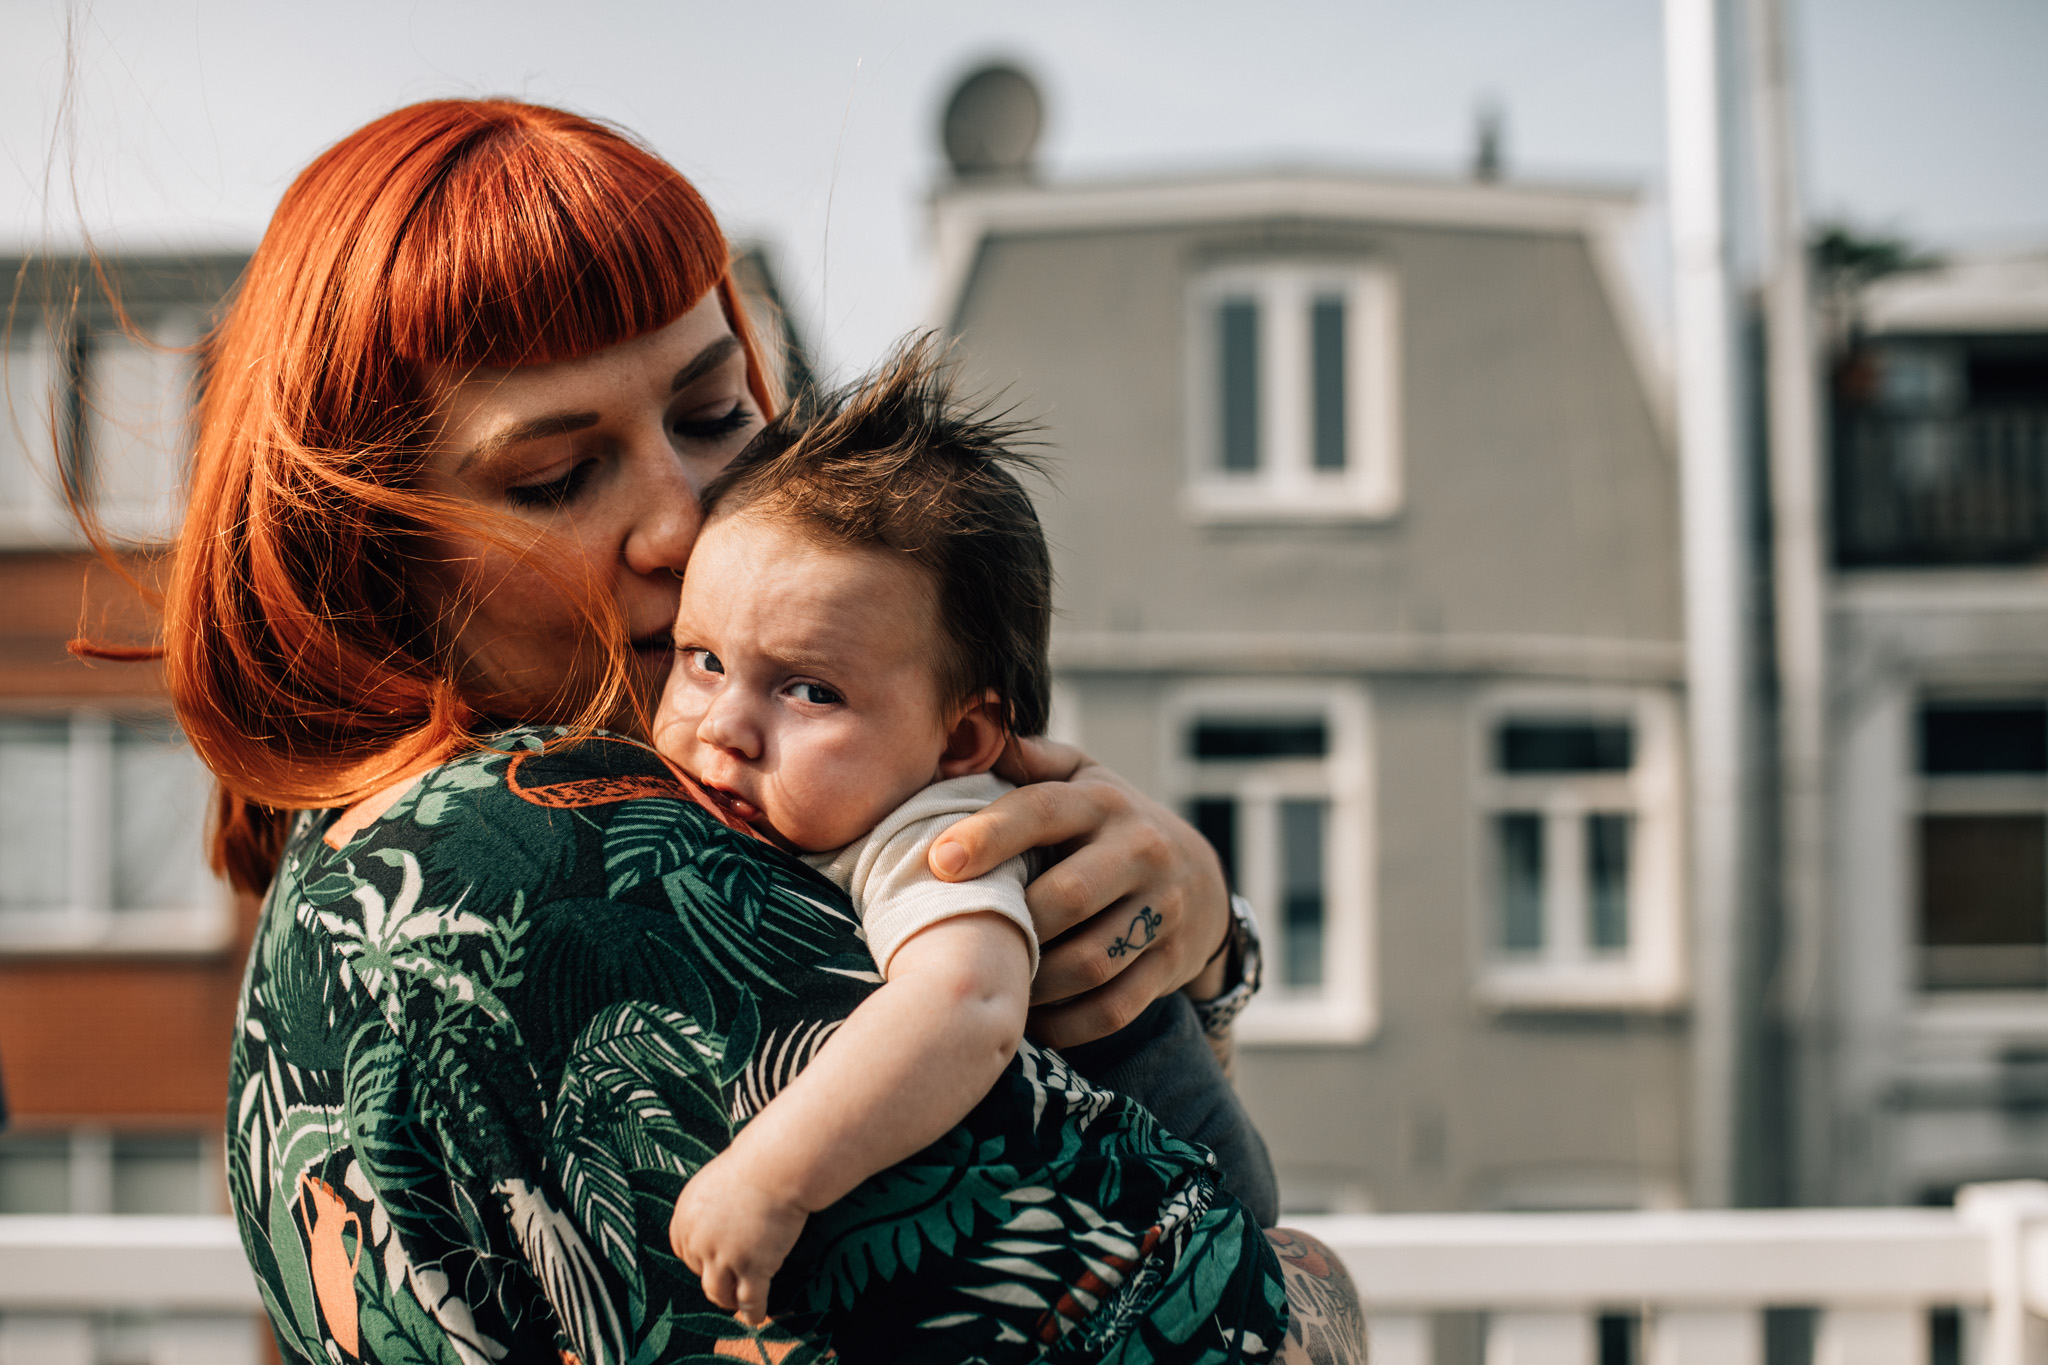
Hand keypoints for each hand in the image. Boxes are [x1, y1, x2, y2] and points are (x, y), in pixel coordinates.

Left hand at [668, 1150, 808, 1326]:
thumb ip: (709, 1212)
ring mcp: (723, 1256)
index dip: (703, 1260)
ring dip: (730, 1300)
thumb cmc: (756, 1167)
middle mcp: (698, 1241)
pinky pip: (749, 1300)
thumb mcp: (716, 1186)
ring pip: (719, 1294)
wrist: (779, 1167)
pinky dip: (753, 1312)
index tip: (716, 1265)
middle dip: (718, 1279)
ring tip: (740, 1303)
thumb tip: (715, 1230)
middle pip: (702, 1273)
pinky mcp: (751, 1267)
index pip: (686, 1253)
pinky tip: (757, 1317)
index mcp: (685, 1219)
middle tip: (733, 1284)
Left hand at [929, 736, 1230, 1048]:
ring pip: (1089, 963)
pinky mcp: (1171, 964)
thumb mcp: (1082, 779)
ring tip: (996, 983)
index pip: (1043, 810)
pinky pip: (1113, 1009)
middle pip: (1066, 899)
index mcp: (1104, 802)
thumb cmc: (1112, 825)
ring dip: (1033, 984)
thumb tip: (974, 734)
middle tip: (963, 943)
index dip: (989, 835)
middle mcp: (1141, 851)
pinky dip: (1065, 1024)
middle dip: (1012, 927)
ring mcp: (1164, 912)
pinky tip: (1032, 1019)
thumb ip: (1031, 760)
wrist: (1202, 878)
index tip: (938, 862)